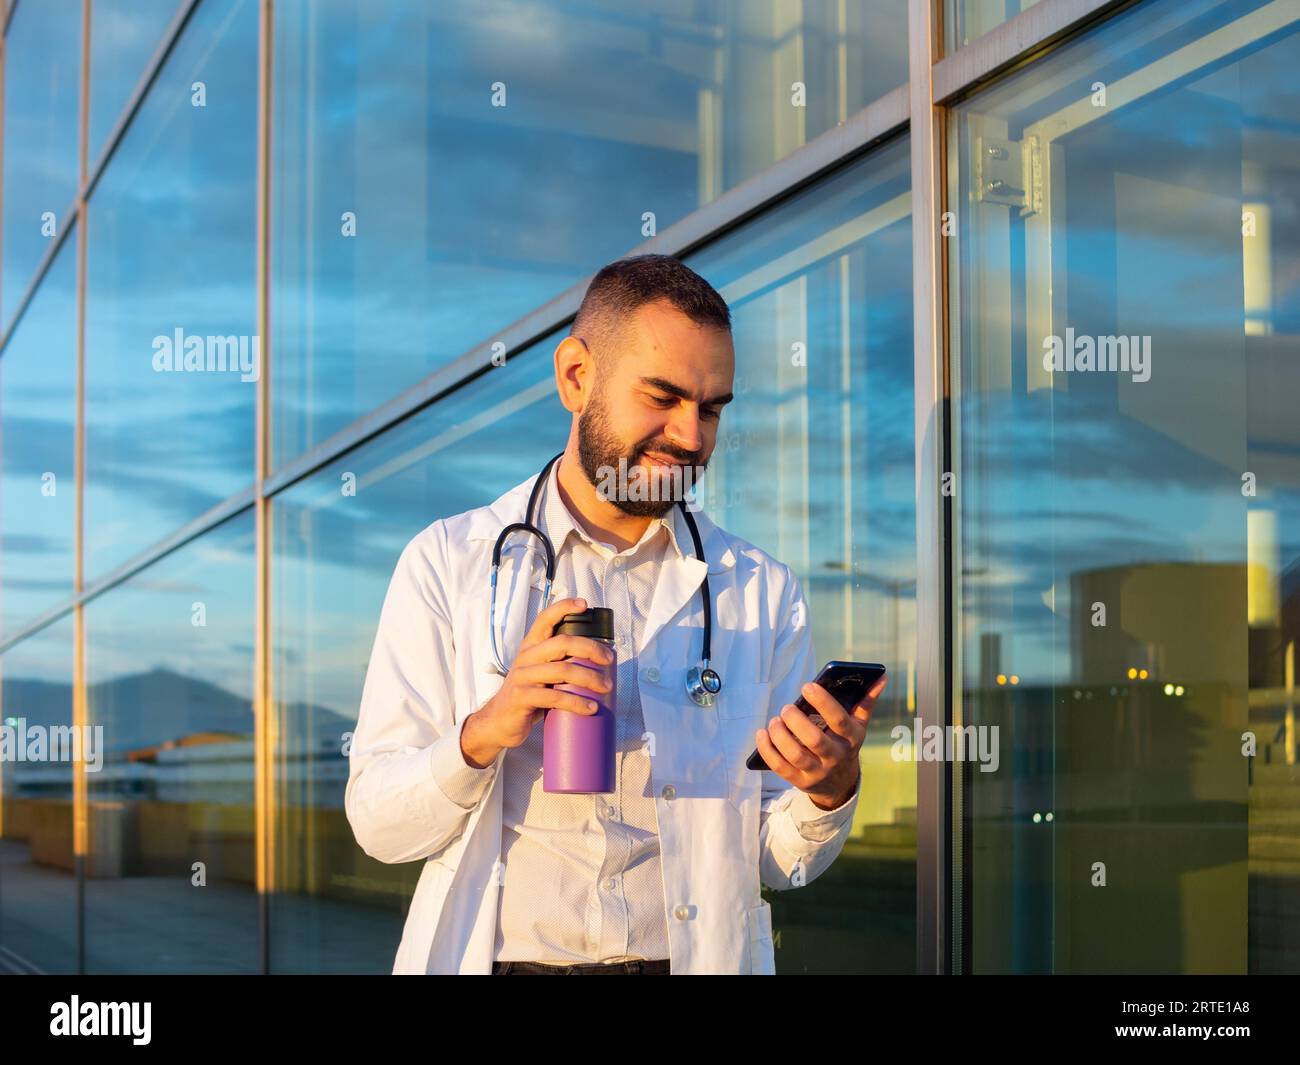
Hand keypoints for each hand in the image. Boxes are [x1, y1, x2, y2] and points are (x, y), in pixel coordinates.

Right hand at [461, 597, 613, 767]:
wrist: (499, 722)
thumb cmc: (528, 695)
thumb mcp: (540, 673)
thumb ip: (558, 663)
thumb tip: (597, 662)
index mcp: (531, 647)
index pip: (545, 619)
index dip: (563, 607)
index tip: (584, 605)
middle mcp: (525, 657)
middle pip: (562, 643)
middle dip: (590, 648)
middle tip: (609, 659)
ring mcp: (522, 677)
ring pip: (562, 670)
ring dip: (590, 678)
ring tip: (606, 686)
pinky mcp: (522, 697)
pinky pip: (555, 697)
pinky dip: (577, 702)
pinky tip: (591, 707)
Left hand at [753, 673, 887, 809]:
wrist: (839, 783)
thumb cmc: (844, 743)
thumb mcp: (858, 725)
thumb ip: (866, 701)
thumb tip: (881, 676)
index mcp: (851, 738)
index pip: (839, 720)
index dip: (823, 702)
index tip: (807, 686)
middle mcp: (835, 756)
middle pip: (815, 740)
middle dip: (796, 721)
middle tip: (786, 707)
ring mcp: (817, 771)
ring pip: (796, 755)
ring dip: (780, 735)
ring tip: (774, 721)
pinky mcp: (800, 781)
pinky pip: (781, 767)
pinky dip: (768, 750)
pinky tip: (761, 735)